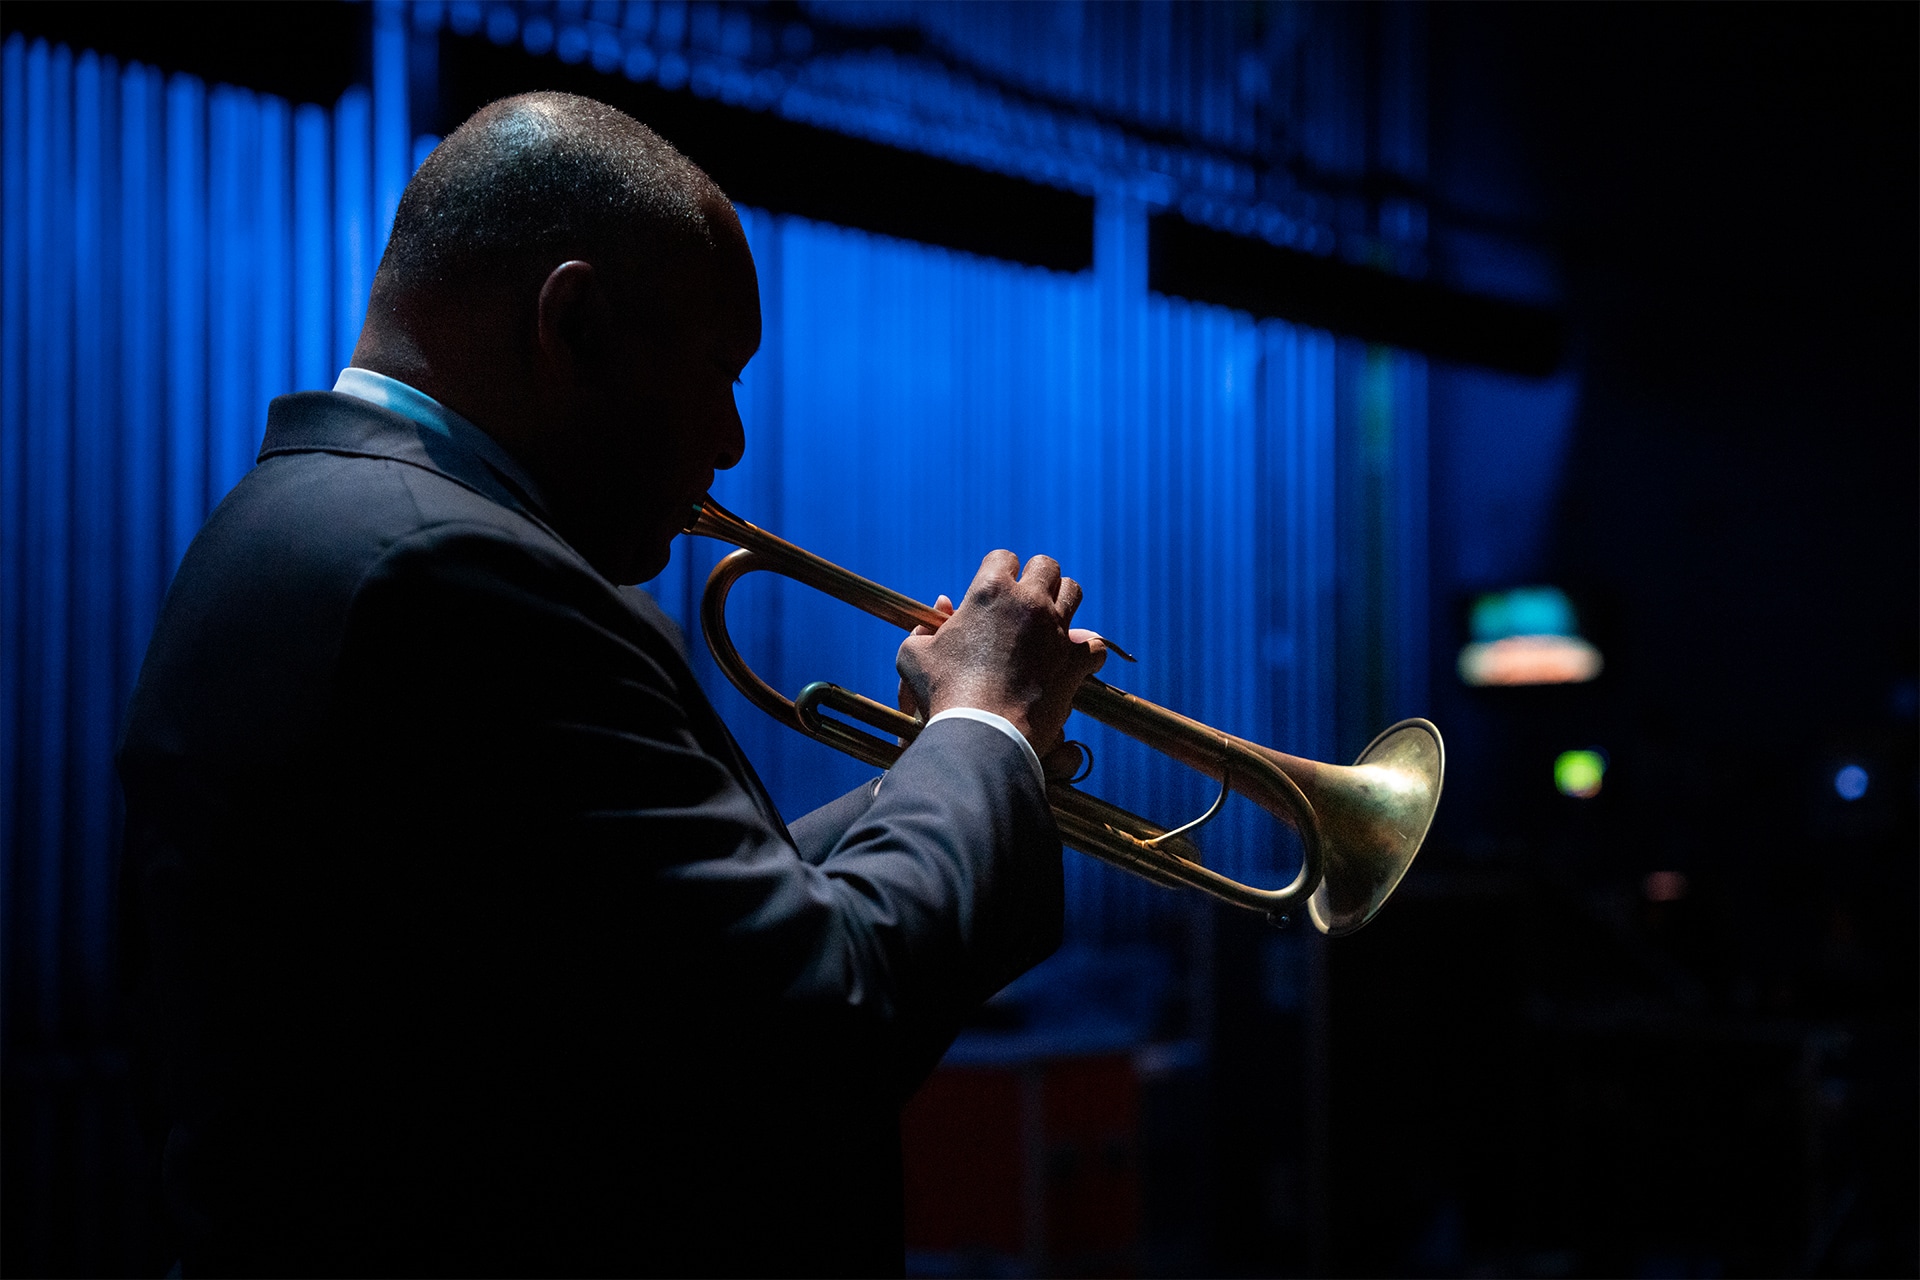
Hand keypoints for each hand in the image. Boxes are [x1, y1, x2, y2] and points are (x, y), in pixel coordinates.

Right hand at [896, 552, 1108, 756]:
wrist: (981, 730)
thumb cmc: (943, 693)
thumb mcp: (914, 656)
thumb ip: (920, 634)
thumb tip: (926, 629)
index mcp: (989, 591)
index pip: (1003, 558)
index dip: (998, 571)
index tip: (995, 586)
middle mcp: (1028, 602)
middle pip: (1046, 566)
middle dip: (1037, 577)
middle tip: (1026, 599)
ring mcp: (1056, 629)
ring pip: (1074, 592)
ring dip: (1063, 601)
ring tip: (1051, 620)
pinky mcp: (1074, 660)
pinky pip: (1094, 645)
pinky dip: (1087, 651)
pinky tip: (1074, 659)